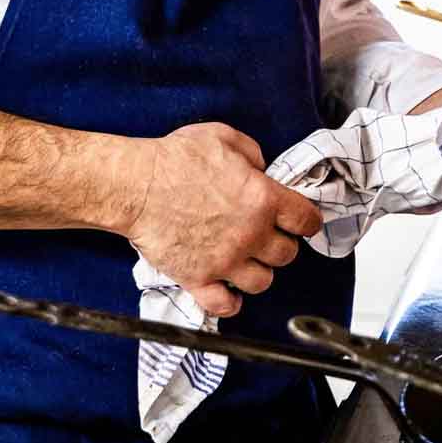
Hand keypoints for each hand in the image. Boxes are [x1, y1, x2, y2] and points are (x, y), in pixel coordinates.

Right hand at [121, 123, 321, 317]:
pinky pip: (225, 305)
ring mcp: (225, 261)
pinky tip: (229, 290)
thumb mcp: (223, 137)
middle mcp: (250, 234)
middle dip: (281, 244)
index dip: (307, 221)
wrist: (134, 185)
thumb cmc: (174, 159)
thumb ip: (252, 153)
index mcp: (262, 199)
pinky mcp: (198, 279)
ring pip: (263, 281)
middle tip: (268, 236)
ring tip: (248, 260)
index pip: (307, 221)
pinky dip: (231, 302)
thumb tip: (262, 168)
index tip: (302, 222)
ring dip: (259, 271)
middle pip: (287, 254)